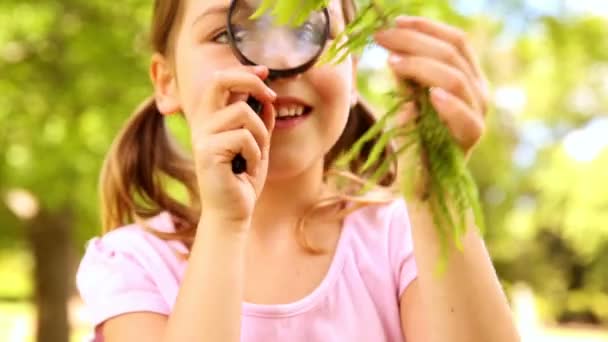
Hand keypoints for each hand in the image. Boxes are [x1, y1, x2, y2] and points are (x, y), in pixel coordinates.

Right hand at [187, 65, 275, 226]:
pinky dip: (255, 154)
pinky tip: (247, 169)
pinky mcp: (207, 152)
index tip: (265, 72)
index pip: (221, 81)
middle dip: (249, 80)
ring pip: (244, 113)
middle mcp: (203, 124)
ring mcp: (203, 137)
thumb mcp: (258, 145)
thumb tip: (267, 98)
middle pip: (220, 81)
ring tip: (255, 156)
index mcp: (212, 119)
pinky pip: (244, 137)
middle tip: (269, 95)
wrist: (233, 213)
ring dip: (261, 135)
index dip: (244, 71)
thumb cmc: (243, 180)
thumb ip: (260, 122)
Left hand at [374, 16, 489, 155]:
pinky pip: (465, 117)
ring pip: (456, 78)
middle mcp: (477, 91)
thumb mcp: (407, 102)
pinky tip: (429, 95)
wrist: (425, 184)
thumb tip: (391, 46)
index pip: (455, 41)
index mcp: (466, 77)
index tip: (393, 23)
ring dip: (421, 66)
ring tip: (392, 62)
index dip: (426, 27)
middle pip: (452, 53)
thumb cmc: (416, 141)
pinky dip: (448, 104)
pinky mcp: (472, 138)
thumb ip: (406, 78)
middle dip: (414, 41)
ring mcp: (477, 113)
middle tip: (382, 38)